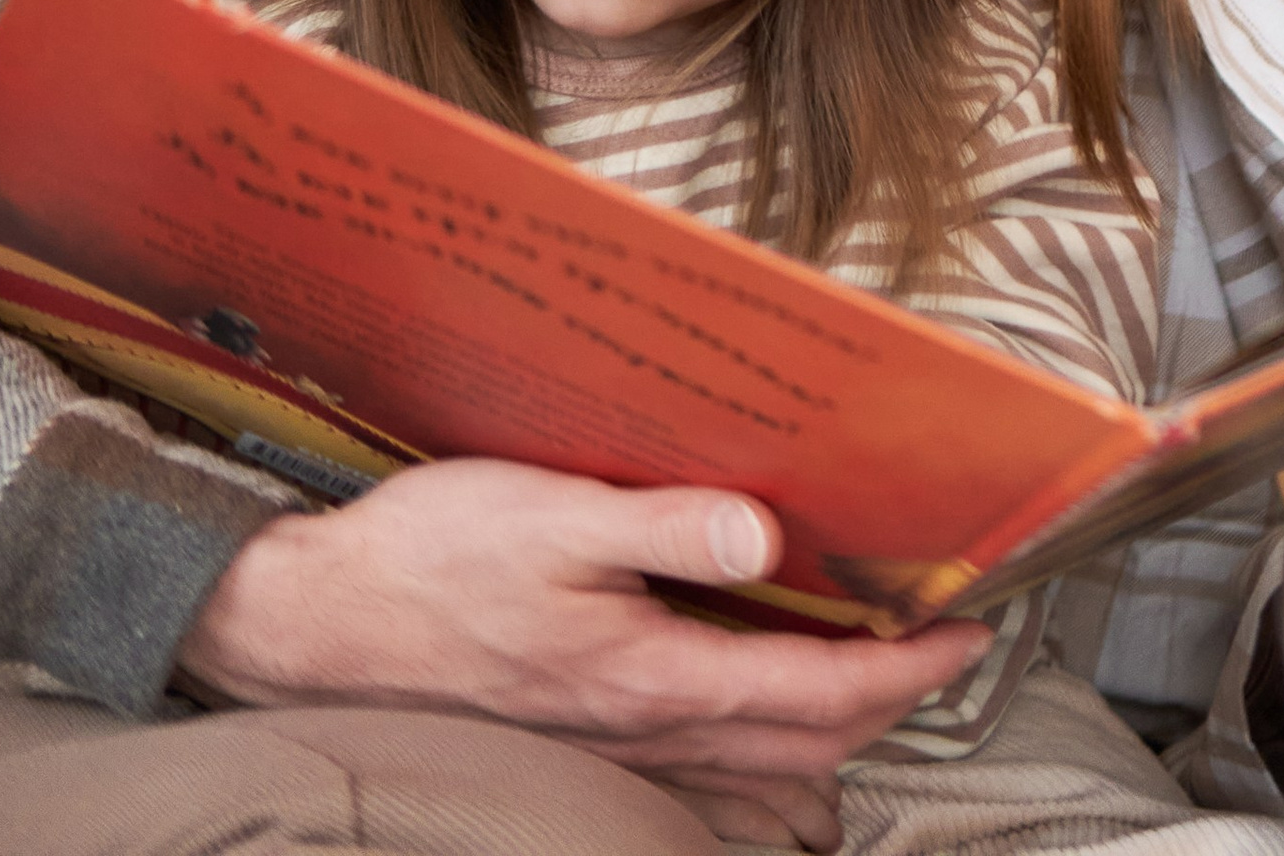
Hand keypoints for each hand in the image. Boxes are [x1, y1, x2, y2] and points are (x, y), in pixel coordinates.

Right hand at [175, 457, 985, 852]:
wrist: (316, 628)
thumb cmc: (427, 562)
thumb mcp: (549, 515)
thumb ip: (666, 524)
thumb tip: (767, 533)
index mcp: (654, 674)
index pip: (820, 689)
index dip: (907, 664)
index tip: (967, 628)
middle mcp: (645, 729)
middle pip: (807, 742)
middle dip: (888, 702)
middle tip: (937, 647)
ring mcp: (612, 746)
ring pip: (759, 766)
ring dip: (829, 726)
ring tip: (868, 666)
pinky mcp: (580, 737)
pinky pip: (704, 765)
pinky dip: (759, 739)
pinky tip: (752, 696)